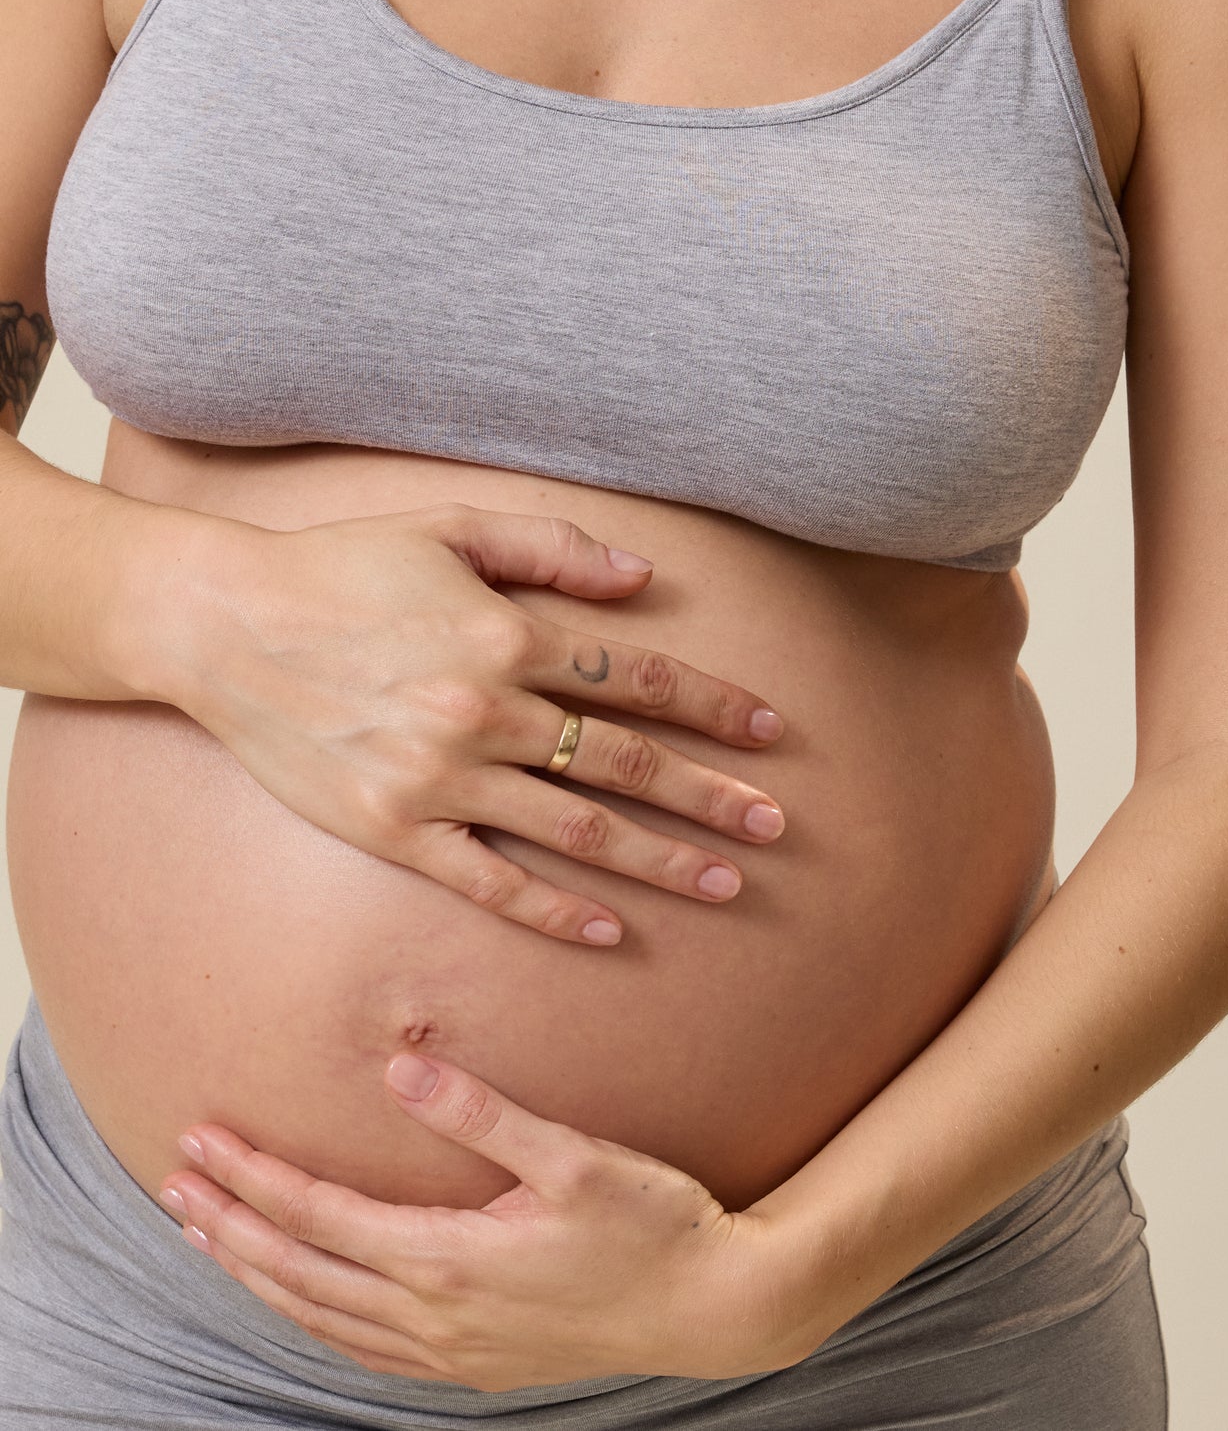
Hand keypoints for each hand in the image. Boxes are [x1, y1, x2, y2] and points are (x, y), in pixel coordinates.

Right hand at [158, 502, 786, 944]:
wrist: (222, 626)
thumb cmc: (341, 566)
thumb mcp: (451, 527)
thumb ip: (552, 548)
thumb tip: (643, 579)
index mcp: (504, 634)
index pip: (635, 676)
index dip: (710, 704)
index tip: (769, 731)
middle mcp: (482, 711)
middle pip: (624, 761)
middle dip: (710, 794)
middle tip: (776, 824)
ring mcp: (438, 779)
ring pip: (575, 828)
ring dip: (659, 860)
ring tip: (728, 884)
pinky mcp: (392, 830)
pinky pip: (488, 881)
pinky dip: (551, 910)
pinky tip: (607, 928)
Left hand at [158, 1048, 819, 1390]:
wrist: (714, 1307)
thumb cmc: (651, 1223)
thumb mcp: (574, 1156)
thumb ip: (484, 1113)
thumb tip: (401, 1068)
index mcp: (449, 1259)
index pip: (319, 1215)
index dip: (253, 1177)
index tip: (203, 1140)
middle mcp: (435, 1317)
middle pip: (300, 1272)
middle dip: (229, 1226)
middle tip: (175, 1183)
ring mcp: (453, 1352)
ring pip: (323, 1318)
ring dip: (260, 1274)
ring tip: (212, 1236)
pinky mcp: (478, 1366)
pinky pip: (365, 1350)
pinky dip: (314, 1319)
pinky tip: (306, 1300)